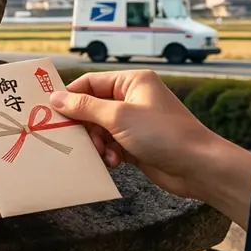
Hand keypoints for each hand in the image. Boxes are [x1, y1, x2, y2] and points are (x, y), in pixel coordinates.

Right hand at [50, 70, 215, 198]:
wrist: (199, 168)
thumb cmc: (165, 135)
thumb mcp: (119, 117)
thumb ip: (84, 107)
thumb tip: (55, 98)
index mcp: (132, 82)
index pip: (90, 82)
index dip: (70, 96)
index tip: (51, 111)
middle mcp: (132, 98)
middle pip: (91, 107)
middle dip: (84, 125)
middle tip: (75, 138)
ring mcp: (134, 122)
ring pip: (98, 128)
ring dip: (96, 142)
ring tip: (102, 153)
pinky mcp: (136, 143)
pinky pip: (109, 144)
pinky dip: (106, 153)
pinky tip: (113, 162)